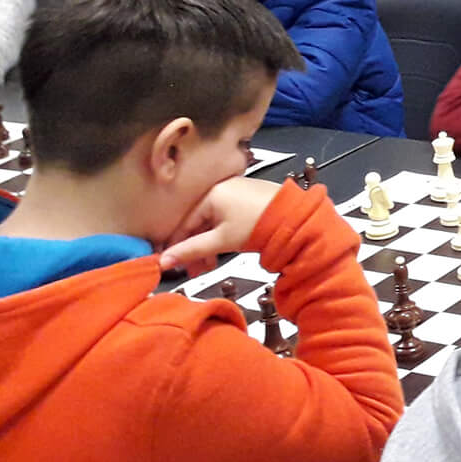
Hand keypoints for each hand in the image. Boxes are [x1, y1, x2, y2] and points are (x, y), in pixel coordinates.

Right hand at [158, 177, 284, 275]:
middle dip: (195, 250)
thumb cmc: (257, 225)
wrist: (296, 217)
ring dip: (209, 246)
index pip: (184, 224)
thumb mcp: (220, 240)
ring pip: (214, 223)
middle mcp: (222, 189)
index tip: (173, 265)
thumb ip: (191, 251)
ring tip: (209, 266)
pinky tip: (223, 252)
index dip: (177, 247)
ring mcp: (237, 192)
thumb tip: (164, 260)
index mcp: (211, 194)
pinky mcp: (250, 199)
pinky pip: (227, 218)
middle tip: (195, 272)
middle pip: (199, 223)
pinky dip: (222, 235)